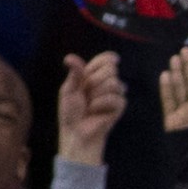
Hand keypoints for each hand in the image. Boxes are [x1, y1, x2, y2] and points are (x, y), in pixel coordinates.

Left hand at [55, 52, 123, 166]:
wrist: (77, 131)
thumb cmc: (70, 112)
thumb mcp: (68, 89)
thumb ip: (74, 73)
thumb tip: (70, 57)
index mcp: (94, 76)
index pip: (107, 60)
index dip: (104, 60)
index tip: (92, 70)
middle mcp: (107, 83)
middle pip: (110, 69)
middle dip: (94, 80)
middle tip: (85, 93)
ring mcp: (115, 94)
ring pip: (113, 83)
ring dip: (97, 94)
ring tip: (90, 105)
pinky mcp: (120, 106)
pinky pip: (115, 98)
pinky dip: (101, 104)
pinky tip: (95, 111)